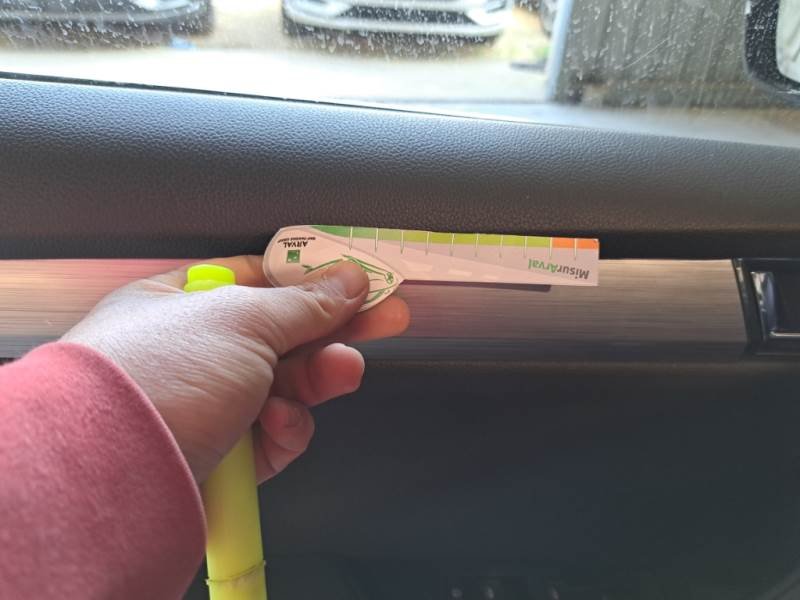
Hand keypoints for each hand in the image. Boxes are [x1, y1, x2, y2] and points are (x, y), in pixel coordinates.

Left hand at [62, 255, 408, 482]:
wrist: (112, 474)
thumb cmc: (153, 376)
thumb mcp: (240, 318)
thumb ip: (304, 302)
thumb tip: (347, 280)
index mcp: (180, 301)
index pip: (258, 279)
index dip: (309, 278)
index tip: (355, 278)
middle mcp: (192, 353)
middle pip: (281, 333)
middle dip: (334, 327)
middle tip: (386, 316)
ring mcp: (209, 404)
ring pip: (286, 386)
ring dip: (319, 376)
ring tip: (343, 371)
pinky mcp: (225, 453)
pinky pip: (276, 433)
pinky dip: (286, 428)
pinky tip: (278, 423)